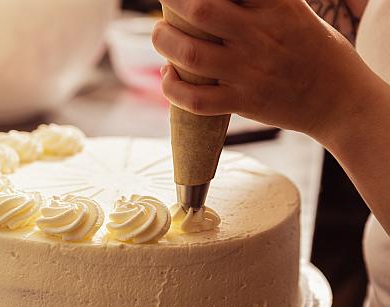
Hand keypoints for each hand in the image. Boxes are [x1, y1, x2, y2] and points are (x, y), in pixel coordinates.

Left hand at [152, 0, 377, 144]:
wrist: (340, 100)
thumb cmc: (315, 51)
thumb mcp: (295, 12)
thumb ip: (260, 3)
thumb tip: (223, 0)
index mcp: (276, 6)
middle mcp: (260, 35)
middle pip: (201, 10)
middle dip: (174, 1)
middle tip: (167, 0)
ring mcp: (250, 71)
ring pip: (191, 54)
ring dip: (164, 42)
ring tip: (161, 35)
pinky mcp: (244, 102)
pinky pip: (196, 100)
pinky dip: (172, 88)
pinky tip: (170, 75)